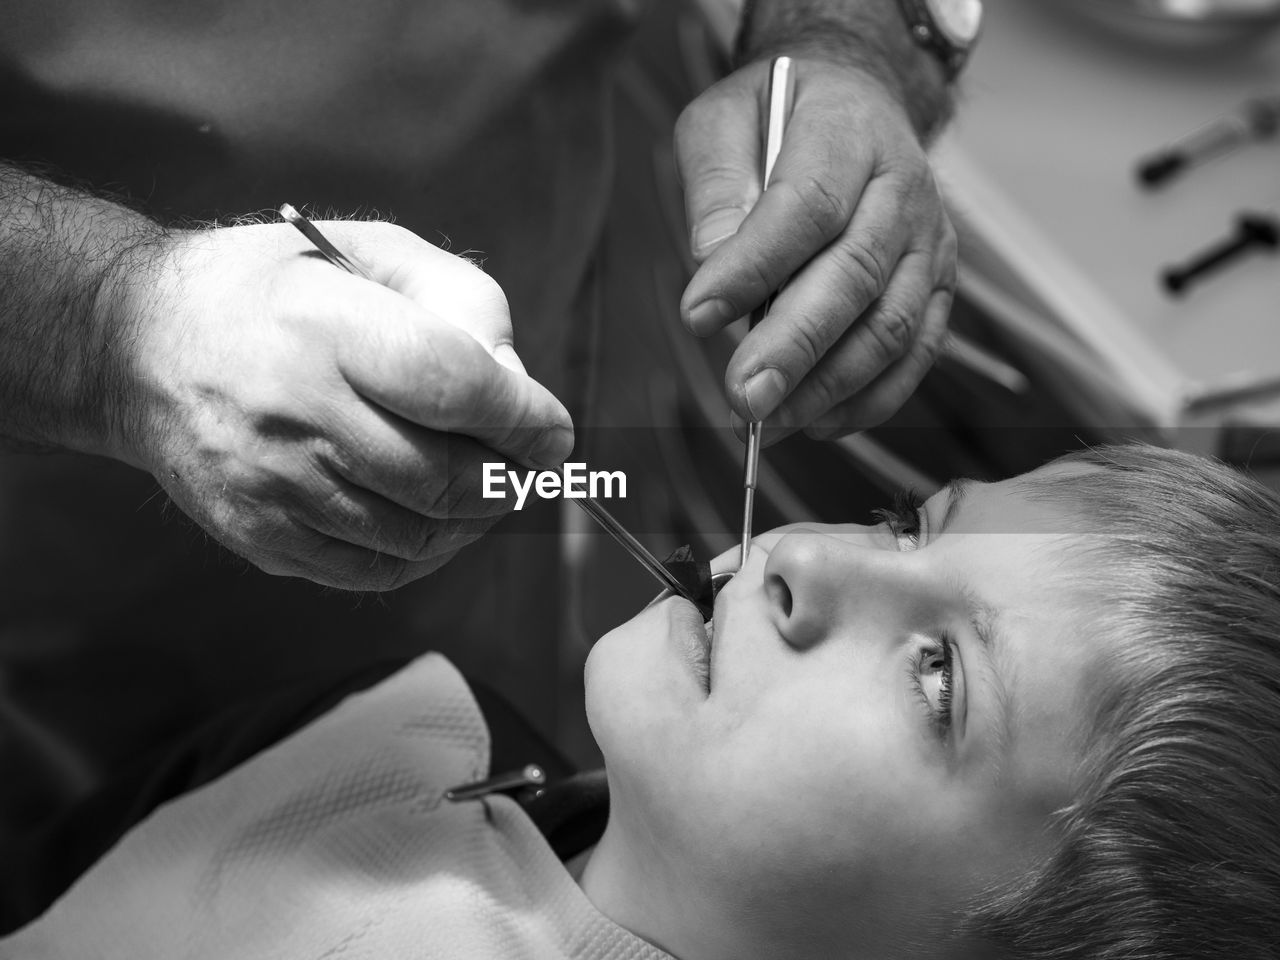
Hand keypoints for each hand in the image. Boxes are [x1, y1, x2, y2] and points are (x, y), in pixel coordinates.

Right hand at [106, 219, 572, 589]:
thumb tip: (517, 388)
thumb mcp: (369, 250)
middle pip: (447, 478)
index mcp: (326, 327)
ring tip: (486, 486)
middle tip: (528, 463)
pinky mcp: (260, 535)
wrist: (137, 345)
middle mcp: (294, 413)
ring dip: (476, 521)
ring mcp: (272, 486)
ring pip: (419, 536)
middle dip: (511, 479)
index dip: (526, 420)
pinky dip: (427, 553)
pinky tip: (435, 517)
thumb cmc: (275, 289)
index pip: (458, 388)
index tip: (555, 432)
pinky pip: (375, 570)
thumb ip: (461, 300)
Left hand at [675, 57, 955, 440]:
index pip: (807, 206)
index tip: (696, 314)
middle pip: (854, 277)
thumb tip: (710, 257)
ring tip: (768, 419)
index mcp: (849, 131)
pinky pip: (916, 355)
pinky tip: (816, 422)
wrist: (857, 104)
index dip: (753, 267)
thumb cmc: (778, 116)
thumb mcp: (723, 118)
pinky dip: (868, 399)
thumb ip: (715, 182)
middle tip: (742, 395)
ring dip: (830, 385)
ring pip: (892, 327)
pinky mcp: (938, 287)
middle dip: (794, 346)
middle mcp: (903, 187)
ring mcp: (929, 242)